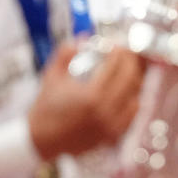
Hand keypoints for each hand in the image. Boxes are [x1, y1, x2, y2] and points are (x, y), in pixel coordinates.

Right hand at [28, 44, 144, 159]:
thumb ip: (65, 54)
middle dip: (130, 61)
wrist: (41, 140)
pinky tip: (125, 90)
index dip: (118, 51)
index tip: (116, 45)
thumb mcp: (51, 77)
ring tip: (125, 70)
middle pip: (131, 79)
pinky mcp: (112, 134)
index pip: (115, 66)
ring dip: (133, 79)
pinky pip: (132, 113)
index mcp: (90, 96)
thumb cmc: (45, 108)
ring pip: (136, 96)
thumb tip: (82, 37)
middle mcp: (105, 111)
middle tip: (126, 53)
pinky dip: (132, 99)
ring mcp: (111, 125)